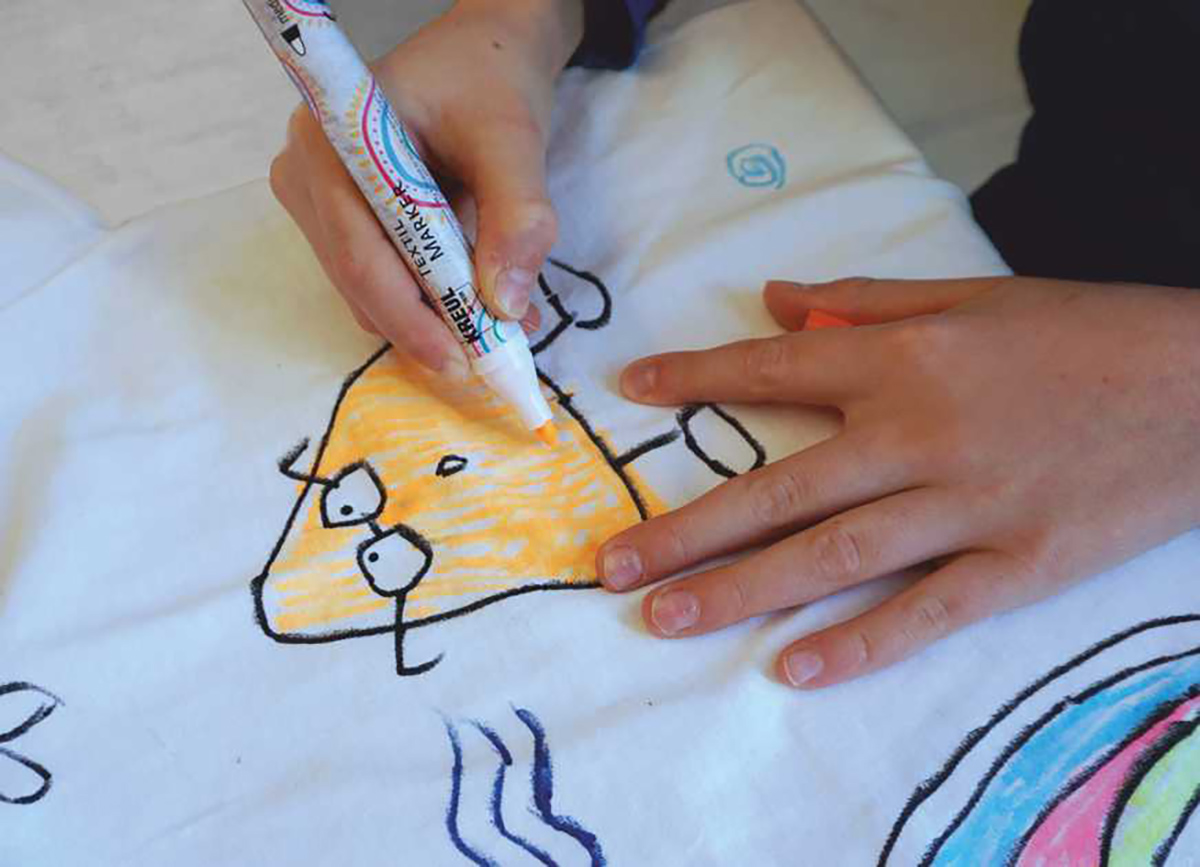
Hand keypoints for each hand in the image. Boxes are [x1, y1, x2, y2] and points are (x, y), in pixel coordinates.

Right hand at [269, 0, 581, 375]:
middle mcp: (306, 170)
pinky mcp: (338, 216)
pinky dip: (428, 296)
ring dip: (432, 315)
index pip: (359, 250)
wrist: (484, 52)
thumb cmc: (490, 80)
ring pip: (368, 286)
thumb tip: (505, 304)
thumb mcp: (513, 141)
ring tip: (500, 326)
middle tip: (492, 359)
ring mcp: (315, 197)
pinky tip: (479, 300)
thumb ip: (517, 217)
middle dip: (426, 325)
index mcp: (331, 139)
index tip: (459, 359)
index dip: (408, 315)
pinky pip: (378, 275)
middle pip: (358, 277)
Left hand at [597, 276, 1199, 687]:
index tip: (632, 392)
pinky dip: (861, 643)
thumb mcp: (973, 296)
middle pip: (781, 489)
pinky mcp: (1019, 565)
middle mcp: (920, 434)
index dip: (696, 380)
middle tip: (610, 564)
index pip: (772, 371)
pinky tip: (792, 668)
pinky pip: (926, 612)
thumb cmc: (1084, 333)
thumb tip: (773, 300)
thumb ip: (865, 303)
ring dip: (741, 591)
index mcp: (905, 359)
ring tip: (664, 618)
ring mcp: (968, 507)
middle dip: (687, 529)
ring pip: (834, 556)